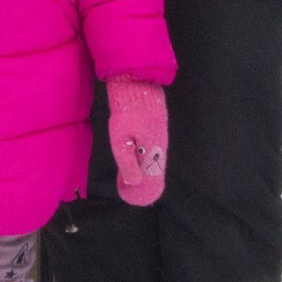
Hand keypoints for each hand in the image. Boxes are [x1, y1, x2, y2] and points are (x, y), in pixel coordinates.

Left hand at [106, 77, 166, 205]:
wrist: (137, 85)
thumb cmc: (127, 112)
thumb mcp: (120, 138)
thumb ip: (126, 161)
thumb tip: (133, 182)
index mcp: (153, 151)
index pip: (153, 179)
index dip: (143, 190)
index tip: (129, 196)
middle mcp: (160, 146)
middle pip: (155, 172)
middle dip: (142, 184)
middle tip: (126, 189)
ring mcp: (160, 137)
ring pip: (153, 161)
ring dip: (143, 171)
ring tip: (126, 179)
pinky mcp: (156, 129)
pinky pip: (152, 151)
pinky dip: (143, 160)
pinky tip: (134, 160)